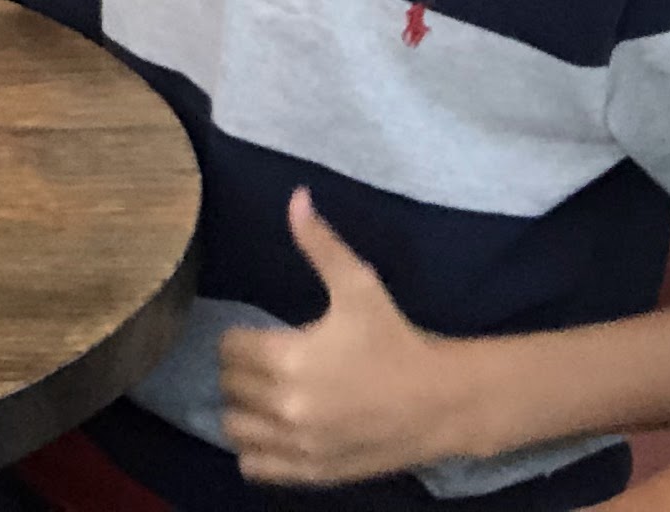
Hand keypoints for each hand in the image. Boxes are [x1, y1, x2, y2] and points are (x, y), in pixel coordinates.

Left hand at [217, 190, 475, 485]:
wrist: (440, 401)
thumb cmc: (395, 340)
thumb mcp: (359, 285)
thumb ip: (320, 244)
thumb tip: (297, 197)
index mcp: (289, 358)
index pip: (229, 348)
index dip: (240, 337)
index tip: (257, 335)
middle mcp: (285, 406)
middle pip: (229, 387)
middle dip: (241, 371)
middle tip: (262, 362)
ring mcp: (297, 445)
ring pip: (234, 429)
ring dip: (242, 411)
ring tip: (264, 396)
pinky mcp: (310, 472)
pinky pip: (255, 467)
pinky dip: (255, 450)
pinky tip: (272, 430)